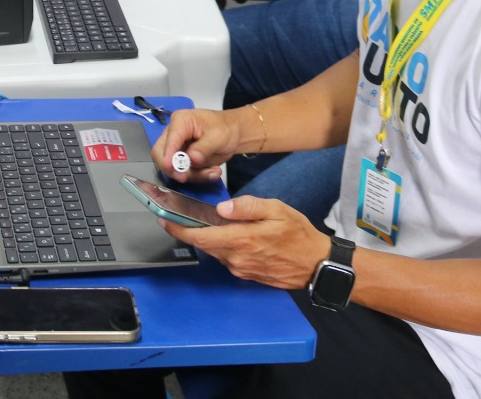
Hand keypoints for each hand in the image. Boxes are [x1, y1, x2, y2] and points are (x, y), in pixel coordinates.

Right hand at [151, 107, 241, 183]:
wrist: (233, 134)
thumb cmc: (225, 128)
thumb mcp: (218, 136)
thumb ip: (204, 148)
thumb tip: (192, 159)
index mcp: (180, 121)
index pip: (169, 139)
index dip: (168, 154)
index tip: (170, 167)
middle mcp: (174, 134)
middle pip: (161, 154)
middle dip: (173, 169)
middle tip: (185, 178)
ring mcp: (177, 148)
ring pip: (173, 167)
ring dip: (192, 174)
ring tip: (213, 172)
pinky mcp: (183, 160)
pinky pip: (184, 172)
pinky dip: (197, 176)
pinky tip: (212, 172)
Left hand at [157, 195, 330, 289]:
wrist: (316, 265)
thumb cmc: (298, 234)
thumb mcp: (276, 210)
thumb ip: (247, 207)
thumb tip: (223, 207)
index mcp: (241, 240)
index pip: (200, 237)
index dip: (178, 229)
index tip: (163, 220)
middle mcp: (236, 258)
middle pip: (204, 245)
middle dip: (189, 231)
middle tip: (178, 216)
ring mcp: (240, 269)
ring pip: (215, 251)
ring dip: (207, 239)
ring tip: (205, 222)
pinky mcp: (246, 274)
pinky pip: (227, 258)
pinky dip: (222, 246)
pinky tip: (229, 235)